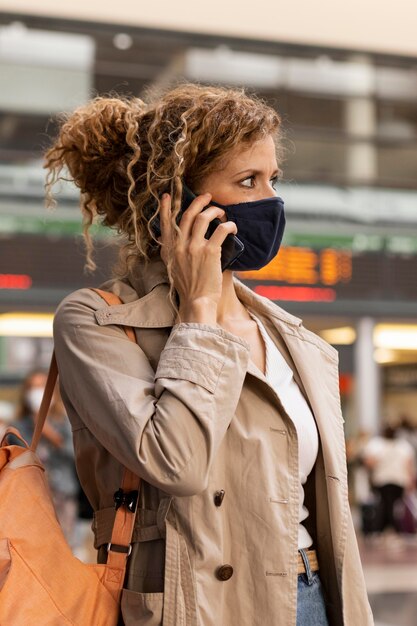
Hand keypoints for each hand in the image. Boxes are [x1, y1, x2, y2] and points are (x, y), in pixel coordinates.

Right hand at [158, 192, 236, 323]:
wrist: (197, 302)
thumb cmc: (188, 288)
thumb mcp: (173, 268)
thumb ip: (174, 252)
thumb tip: (177, 239)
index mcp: (169, 250)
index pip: (165, 223)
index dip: (165, 208)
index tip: (167, 196)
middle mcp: (179, 246)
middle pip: (187, 214)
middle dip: (199, 202)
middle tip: (207, 197)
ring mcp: (194, 248)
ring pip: (204, 218)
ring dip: (215, 211)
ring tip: (222, 212)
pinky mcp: (210, 252)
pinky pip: (221, 230)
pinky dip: (229, 225)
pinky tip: (232, 227)